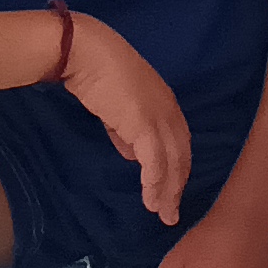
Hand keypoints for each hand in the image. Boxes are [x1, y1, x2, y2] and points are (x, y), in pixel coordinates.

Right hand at [58, 13, 191, 224]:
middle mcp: (168, 110)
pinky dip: (154, 182)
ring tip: (162, 214)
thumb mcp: (118, 107)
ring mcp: (158, 116)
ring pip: (171, 161)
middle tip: (171, 213)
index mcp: (165, 104)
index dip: (177, 168)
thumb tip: (133, 156)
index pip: (179, 142)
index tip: (172, 190)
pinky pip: (154, 160)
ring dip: (167, 191)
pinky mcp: (143, 123)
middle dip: (177, 186)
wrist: (86, 53)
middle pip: (181, 155)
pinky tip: (150, 199)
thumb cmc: (98, 73)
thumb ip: (127, 132)